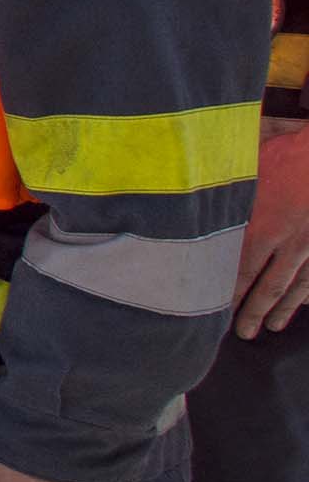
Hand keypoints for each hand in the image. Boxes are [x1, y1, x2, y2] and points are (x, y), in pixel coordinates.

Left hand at [234, 118, 308, 338]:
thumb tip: (184, 168)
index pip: (240, 266)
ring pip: (296, 285)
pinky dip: (307, 294)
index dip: (227, 290)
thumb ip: (220, 173)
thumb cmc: (290, 148)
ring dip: (283, 308)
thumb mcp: (248, 156)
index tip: (213, 309)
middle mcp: (289, 240)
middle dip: (253, 311)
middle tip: (242, 333)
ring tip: (271, 326)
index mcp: (262, 223)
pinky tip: (301, 304)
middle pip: (268, 284)